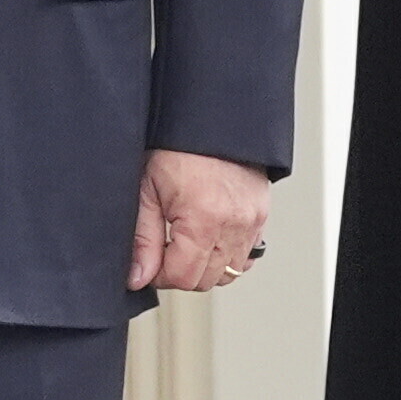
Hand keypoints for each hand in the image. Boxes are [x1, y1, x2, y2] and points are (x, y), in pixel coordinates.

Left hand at [130, 148, 270, 296]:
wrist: (212, 120)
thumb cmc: (177, 147)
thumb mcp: (147, 190)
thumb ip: (143, 239)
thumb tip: (139, 277)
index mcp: (205, 218)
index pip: (184, 277)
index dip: (160, 275)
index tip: (149, 262)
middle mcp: (235, 224)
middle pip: (207, 280)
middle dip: (181, 272)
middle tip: (164, 250)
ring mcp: (253, 222)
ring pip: (230, 273)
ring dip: (205, 267)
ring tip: (186, 243)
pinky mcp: (262, 217)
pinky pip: (247, 256)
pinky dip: (227, 257)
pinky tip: (209, 240)